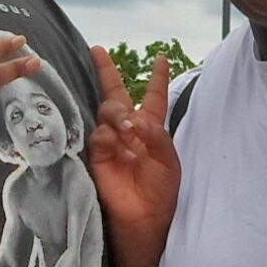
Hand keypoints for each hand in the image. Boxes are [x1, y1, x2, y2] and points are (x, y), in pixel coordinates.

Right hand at [85, 46, 180, 238]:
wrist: (146, 216)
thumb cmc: (162, 189)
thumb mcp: (169, 159)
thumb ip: (156, 135)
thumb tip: (135, 118)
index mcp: (152, 128)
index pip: (154, 96)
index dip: (158, 78)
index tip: (162, 58)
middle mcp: (129, 130)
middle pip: (115, 94)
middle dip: (106, 70)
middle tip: (97, 50)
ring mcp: (111, 141)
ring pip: (107, 111)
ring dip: (118, 115)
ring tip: (129, 130)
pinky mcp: (97, 155)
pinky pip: (99, 135)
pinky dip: (111, 137)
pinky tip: (122, 149)